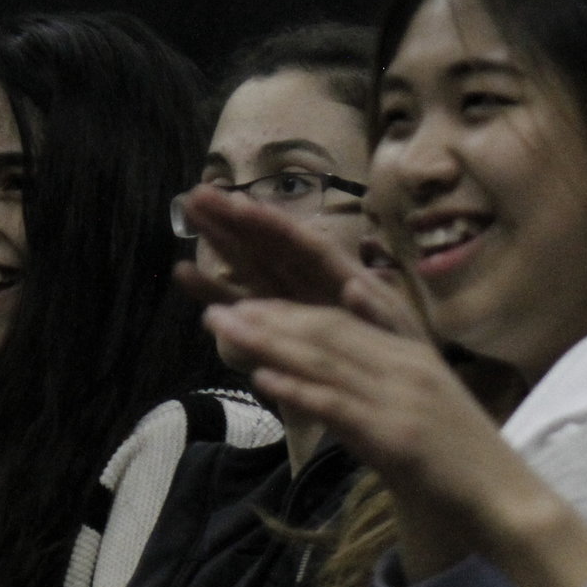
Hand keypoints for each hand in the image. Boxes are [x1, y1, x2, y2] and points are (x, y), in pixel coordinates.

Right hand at [175, 186, 424, 337]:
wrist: (393, 391)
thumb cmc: (401, 355)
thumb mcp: (399, 336)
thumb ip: (376, 314)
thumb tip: (355, 288)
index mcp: (343, 278)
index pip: (305, 246)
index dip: (274, 225)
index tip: (241, 203)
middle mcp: (310, 282)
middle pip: (270, 246)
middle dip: (236, 219)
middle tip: (196, 195)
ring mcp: (288, 302)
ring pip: (250, 266)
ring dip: (220, 241)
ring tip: (188, 215)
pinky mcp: (272, 328)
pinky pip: (240, 308)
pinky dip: (214, 293)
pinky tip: (185, 273)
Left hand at [203, 299, 542, 576]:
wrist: (504, 499)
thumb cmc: (459, 460)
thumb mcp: (421, 405)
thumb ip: (381, 376)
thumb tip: (329, 368)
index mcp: (413, 353)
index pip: (342, 318)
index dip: (290, 307)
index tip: (246, 300)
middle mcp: (407, 365)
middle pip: (327, 330)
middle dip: (269, 316)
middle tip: (218, 308)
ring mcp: (403, 398)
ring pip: (327, 360)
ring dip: (270, 343)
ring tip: (226, 329)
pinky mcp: (398, 436)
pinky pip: (341, 407)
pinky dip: (300, 391)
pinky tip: (264, 379)